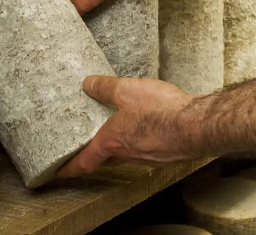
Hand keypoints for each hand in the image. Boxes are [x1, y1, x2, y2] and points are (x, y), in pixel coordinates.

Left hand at [57, 75, 196, 177]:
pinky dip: (137, 140)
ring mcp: (147, 156)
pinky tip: (144, 125)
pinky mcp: (164, 152)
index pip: (85, 162)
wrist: (196, 126)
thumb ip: (105, 87)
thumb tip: (88, 84)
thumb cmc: (161, 111)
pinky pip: (143, 148)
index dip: (69, 167)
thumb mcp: (126, 90)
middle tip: (84, 146)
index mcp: (112, 142)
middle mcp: (128, 154)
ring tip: (114, 130)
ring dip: (117, 145)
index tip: (59, 172)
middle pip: (104, 159)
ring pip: (125, 154)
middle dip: (94, 154)